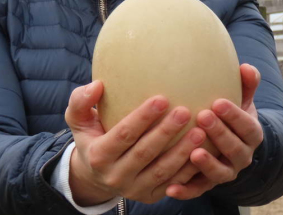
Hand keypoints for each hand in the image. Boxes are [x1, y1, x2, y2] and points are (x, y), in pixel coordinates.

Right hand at [64, 80, 204, 204]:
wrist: (95, 175)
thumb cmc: (92, 136)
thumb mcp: (78, 120)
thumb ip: (81, 101)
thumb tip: (98, 85)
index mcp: (99, 156)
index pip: (123, 135)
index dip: (142, 118)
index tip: (162, 98)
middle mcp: (115, 176)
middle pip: (145, 153)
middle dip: (166, 133)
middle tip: (185, 111)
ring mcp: (134, 189)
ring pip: (162, 171)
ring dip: (182, 152)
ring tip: (200, 131)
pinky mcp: (150, 197)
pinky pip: (174, 184)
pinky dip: (190, 169)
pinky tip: (204, 151)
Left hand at [165, 63, 263, 199]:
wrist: (229, 143)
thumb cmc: (231, 114)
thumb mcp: (241, 99)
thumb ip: (246, 84)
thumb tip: (246, 67)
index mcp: (251, 134)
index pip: (248, 126)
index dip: (235, 116)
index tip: (218, 102)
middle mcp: (242, 156)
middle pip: (235, 149)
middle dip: (220, 134)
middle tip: (202, 117)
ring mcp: (226, 172)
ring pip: (220, 173)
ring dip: (207, 164)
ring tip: (193, 152)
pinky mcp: (208, 184)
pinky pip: (198, 190)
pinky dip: (186, 191)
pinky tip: (170, 188)